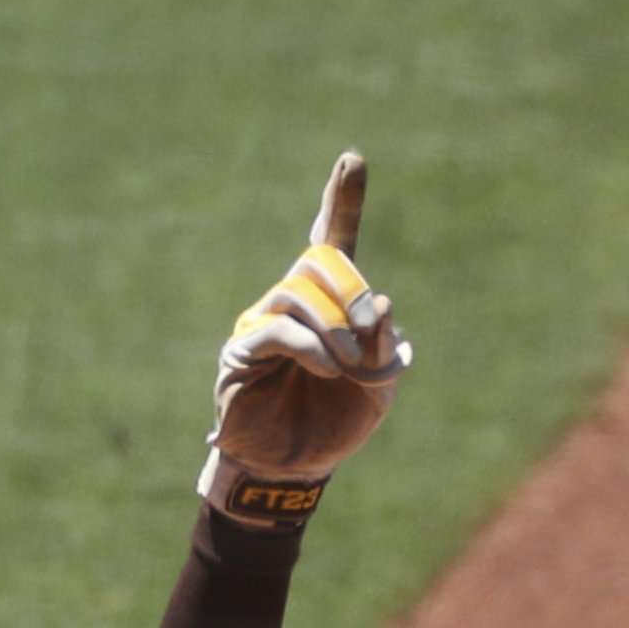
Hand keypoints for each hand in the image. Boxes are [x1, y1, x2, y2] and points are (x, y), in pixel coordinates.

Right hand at [200, 151, 413, 520]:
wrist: (295, 467)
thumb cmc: (338, 422)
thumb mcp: (380, 386)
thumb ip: (386, 346)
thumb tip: (381, 303)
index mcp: (330, 302)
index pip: (332, 240)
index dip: (341, 200)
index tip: (353, 160)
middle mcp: (293, 302)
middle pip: (319, 263)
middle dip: (352, 291)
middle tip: (369, 326)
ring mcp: (264, 322)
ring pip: (300, 295)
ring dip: (335, 330)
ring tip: (348, 369)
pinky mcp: (242, 349)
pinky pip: (279, 329)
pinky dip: (311, 347)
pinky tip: (329, 369)